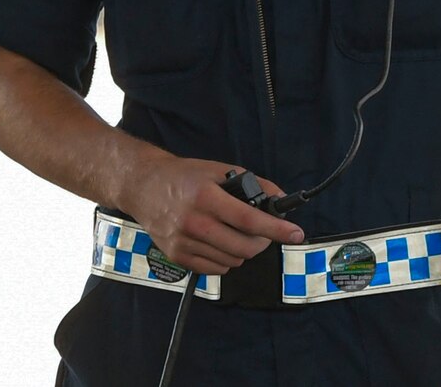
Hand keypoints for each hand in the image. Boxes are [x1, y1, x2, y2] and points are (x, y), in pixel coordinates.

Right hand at [116, 154, 303, 275]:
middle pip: (243, 246)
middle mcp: (194, 223)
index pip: (249, 219)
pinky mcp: (177, 257)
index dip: (276, 229)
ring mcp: (183, 243)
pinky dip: (226, 260)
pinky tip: (222, 243)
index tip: (296, 234)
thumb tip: (279, 198)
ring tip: (239, 234)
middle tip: (265, 232)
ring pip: (232, 260)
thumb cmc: (184, 176)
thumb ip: (252, 183)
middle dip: (263, 241)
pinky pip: (215, 269)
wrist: (143, 187)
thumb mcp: (219, 170)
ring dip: (244, 250)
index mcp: (206, 197)